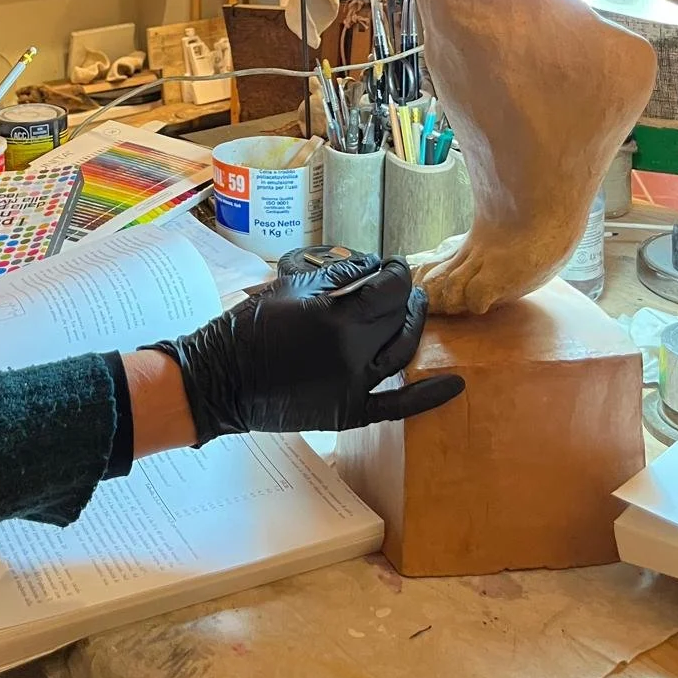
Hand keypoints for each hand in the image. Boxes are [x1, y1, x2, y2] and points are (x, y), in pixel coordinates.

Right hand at [143, 256, 463, 442]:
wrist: (221, 378)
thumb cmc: (249, 326)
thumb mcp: (289, 286)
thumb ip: (336, 277)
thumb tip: (373, 265)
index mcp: (335, 317)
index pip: (387, 288)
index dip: (398, 272)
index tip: (396, 265)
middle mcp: (351, 352)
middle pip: (398, 317)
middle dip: (406, 296)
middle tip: (405, 285)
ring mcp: (353, 386)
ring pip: (402, 351)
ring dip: (415, 327)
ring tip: (418, 311)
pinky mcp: (349, 412)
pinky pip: (398, 406)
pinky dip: (428, 397)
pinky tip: (455, 385)